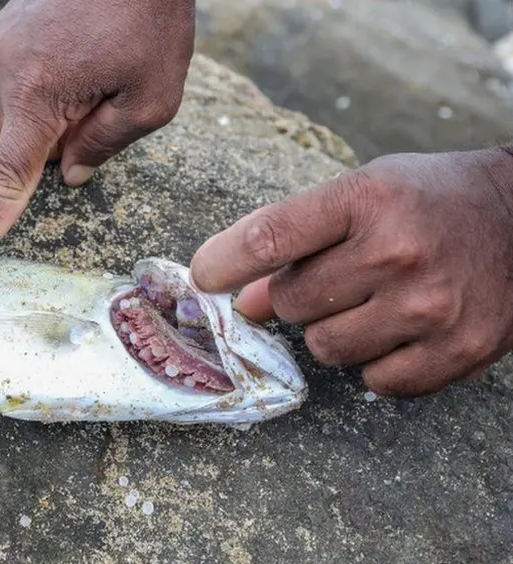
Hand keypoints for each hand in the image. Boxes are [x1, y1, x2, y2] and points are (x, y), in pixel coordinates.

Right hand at [0, 0, 195, 278]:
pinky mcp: (3, 28)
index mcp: (36, 97)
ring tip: (90, 80)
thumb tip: (67, 174)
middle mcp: (3, 71)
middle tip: (94, 118)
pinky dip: (36, 89)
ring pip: (3, 114)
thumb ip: (105, 145)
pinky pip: (8, 80)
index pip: (3, 181)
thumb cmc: (150, 20)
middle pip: (2, 148)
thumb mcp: (152, 98)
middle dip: (38, 153)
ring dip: (37, 119)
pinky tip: (77, 59)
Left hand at [189, 148, 512, 396]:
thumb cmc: (430, 200)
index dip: (222, 263)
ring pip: (324, 347)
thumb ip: (296, 238)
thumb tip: (240, 298)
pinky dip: (375, 362)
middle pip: (288, 302)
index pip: (269, 238)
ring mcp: (430, 306)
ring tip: (369, 301)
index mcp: (367, 199)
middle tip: (332, 278)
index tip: (203, 277)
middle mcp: (397, 252)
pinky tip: (398, 329)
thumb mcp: (363, 192)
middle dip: (293, 295)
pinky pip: (374, 381)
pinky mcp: (458, 351)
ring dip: (331, 331)